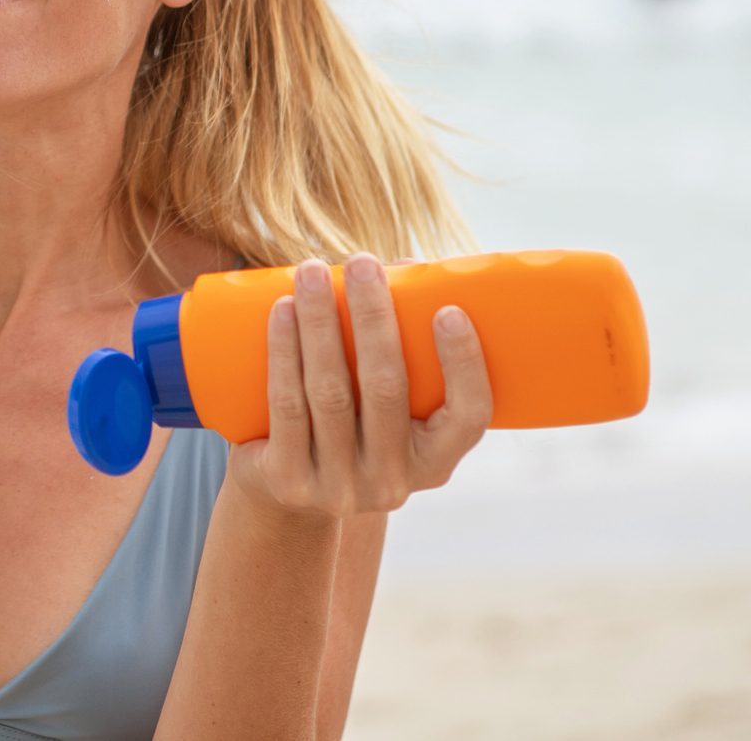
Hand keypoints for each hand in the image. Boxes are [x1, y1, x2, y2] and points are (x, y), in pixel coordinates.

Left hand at [225, 253, 492, 519]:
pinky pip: (287, 404)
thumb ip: (403, 343)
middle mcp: (392, 481)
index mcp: (434, 460)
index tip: (449, 309)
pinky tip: (283, 310)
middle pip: (386, 388)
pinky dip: (284, 351)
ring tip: (312, 271)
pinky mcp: (289, 479)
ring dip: (320, 322)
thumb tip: (402, 268)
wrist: (288, 488)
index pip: (468, 416)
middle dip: (372, 317)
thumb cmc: (352, 422)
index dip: (464, 364)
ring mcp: (339, 486)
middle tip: (362, 262)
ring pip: (330, 392)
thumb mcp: (386, 403)